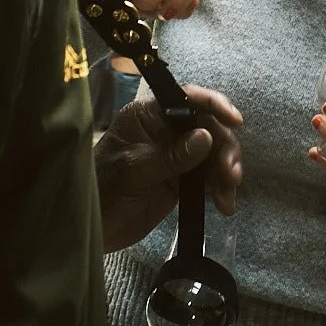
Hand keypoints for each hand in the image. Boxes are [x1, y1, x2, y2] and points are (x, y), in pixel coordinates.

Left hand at [94, 84, 241, 251]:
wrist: (90, 226)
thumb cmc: (102, 190)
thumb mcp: (134, 171)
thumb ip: (170, 156)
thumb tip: (206, 137)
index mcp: (148, 116)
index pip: (186, 99)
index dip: (214, 104)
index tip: (235, 120)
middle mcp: (165, 130)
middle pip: (207, 127)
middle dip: (224, 149)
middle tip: (231, 175)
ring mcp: (175, 154)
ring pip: (213, 152)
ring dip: (225, 171)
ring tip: (227, 197)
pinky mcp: (181, 178)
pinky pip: (208, 175)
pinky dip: (220, 187)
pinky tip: (225, 204)